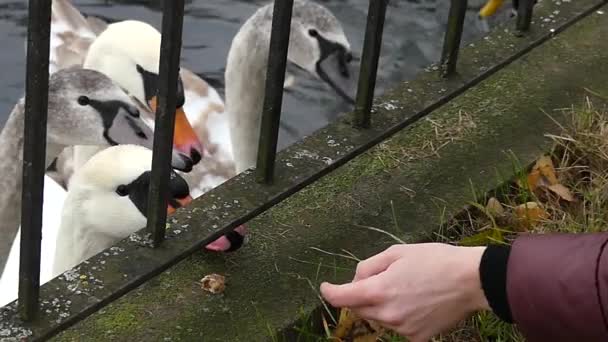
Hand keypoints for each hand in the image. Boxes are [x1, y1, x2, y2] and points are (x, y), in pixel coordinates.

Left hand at [320, 243, 489, 341]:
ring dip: (381, 305)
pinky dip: (399, 316)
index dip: (330, 291)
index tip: (326, 287)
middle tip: (380, 278)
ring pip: (379, 318)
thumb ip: (369, 267)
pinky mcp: (417, 338)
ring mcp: (402, 329)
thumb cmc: (435, 260)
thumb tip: (356, 280)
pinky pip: (398, 327)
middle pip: (359, 308)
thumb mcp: (397, 253)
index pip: (342, 297)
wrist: (471, 281)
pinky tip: (416, 302)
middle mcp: (387, 314)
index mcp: (379, 290)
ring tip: (405, 288)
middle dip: (361, 295)